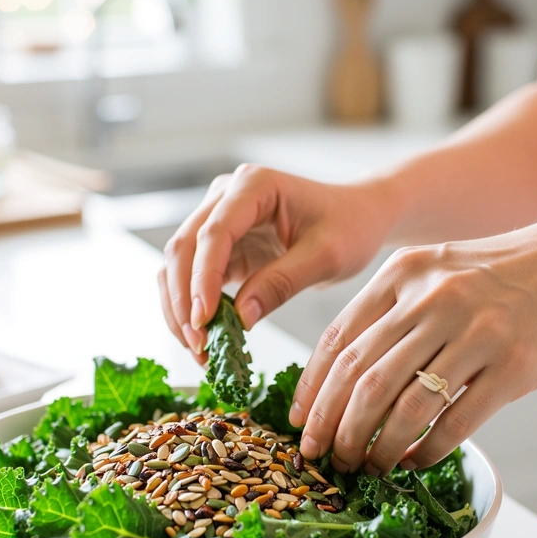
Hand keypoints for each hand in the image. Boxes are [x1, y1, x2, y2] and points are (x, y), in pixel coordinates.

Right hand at [158, 164, 394, 360]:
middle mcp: (226, 197)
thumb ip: (283, 282)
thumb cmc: (350, 226)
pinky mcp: (221, 246)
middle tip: (198, 345)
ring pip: (178, 266)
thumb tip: (240, 317)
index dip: (202, 279)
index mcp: (254, 186)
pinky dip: (192, 310)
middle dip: (183, 300)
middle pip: (183, 249)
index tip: (203, 320)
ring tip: (199, 351)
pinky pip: (192, 279)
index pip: (214, 233)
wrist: (359, 217)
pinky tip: (205, 340)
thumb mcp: (326, 255)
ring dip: (180, 309)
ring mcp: (218, 220)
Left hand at [291, 216, 536, 474]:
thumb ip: (385, 312)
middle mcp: (434, 299)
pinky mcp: (512, 367)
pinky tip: (412, 461)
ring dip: (376, 446)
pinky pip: (455, 422)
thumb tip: (333, 379)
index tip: (299, 423)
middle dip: (335, 427)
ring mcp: (475, 332)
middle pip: (363, 378)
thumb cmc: (490, 276)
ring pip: (404, 405)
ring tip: (366, 465)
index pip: (338, 340)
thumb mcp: (430, 273)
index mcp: (402, 273)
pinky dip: (425, 450)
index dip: (312, 390)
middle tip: (325, 456)